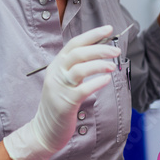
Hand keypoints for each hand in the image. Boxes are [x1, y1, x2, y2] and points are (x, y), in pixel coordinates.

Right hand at [4, 25, 119, 159]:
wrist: (44, 130)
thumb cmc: (59, 104)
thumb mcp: (64, 81)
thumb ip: (76, 67)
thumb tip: (99, 53)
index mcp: (56, 65)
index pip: (74, 43)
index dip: (92, 35)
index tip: (109, 29)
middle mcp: (56, 73)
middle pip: (78, 54)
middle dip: (99, 49)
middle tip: (116, 51)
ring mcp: (59, 88)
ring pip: (79, 69)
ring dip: (98, 64)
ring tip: (113, 66)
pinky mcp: (65, 103)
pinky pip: (82, 89)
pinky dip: (96, 83)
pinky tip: (106, 80)